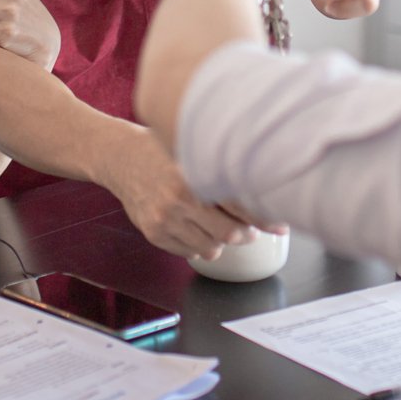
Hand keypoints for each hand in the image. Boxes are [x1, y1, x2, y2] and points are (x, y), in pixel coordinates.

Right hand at [101, 132, 258, 260]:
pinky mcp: (154, 233)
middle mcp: (180, 199)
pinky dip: (200, 245)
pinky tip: (200, 231)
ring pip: (210, 247)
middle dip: (244, 233)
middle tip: (249, 229)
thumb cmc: (162, 149)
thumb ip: (221, 168)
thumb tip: (259, 188)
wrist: (120, 156)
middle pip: (228, 232)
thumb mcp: (192, 148)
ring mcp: (165, 219)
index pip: (239, 204)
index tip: (281, 226)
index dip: (264, 218)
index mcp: (195, 173)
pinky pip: (188, 251)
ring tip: (223, 229)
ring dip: (222, 241)